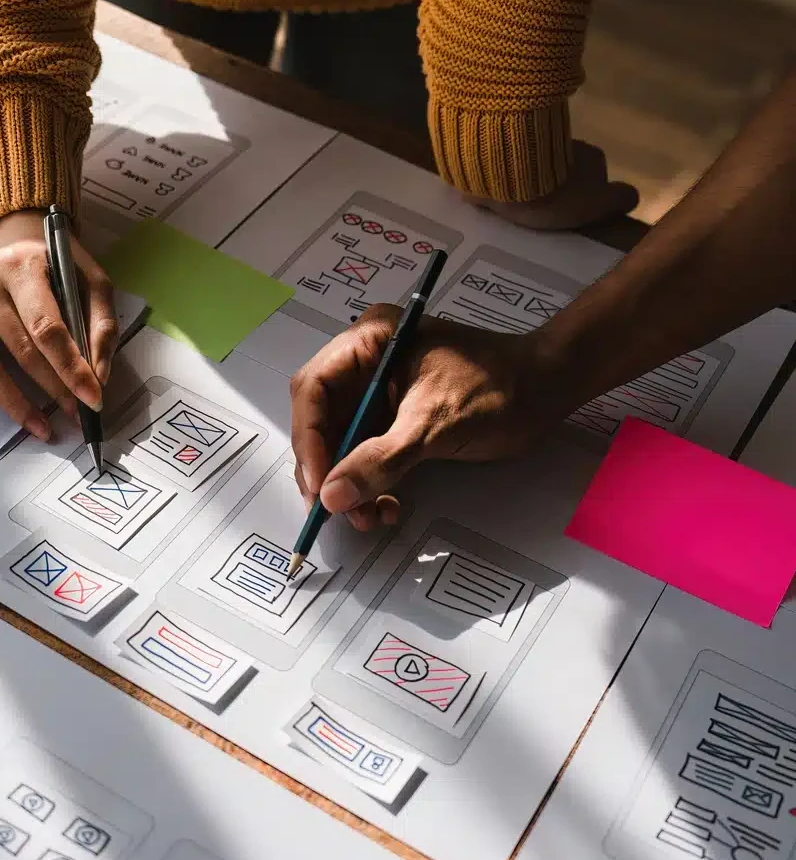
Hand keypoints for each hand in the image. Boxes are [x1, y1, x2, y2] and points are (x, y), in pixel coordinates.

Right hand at [0, 210, 117, 436]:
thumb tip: (99, 375)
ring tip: (42, 428)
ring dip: (14, 402)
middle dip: (52, 388)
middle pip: (19, 350)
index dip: (70, 367)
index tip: (93, 399)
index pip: (46, 328)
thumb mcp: (90, 278)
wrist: (15, 236)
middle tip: (76, 414)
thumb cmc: (57, 262)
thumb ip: (101, 322)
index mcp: (22, 267)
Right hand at [290, 306, 569, 529]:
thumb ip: (380, 460)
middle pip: (322, 419)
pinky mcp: (395, 418)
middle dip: (327, 470)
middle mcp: (366, 362)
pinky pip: (367, 453)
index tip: (319, 486)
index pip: (314, 389)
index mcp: (369, 341)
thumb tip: (332, 497)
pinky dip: (370, 483)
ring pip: (342, 444)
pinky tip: (384, 506)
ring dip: (348, 484)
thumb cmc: (498, 389)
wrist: (550, 388)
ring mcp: (379, 392)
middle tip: (333, 512)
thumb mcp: (434, 425)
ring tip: (366, 517)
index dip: (309, 440)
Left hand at [468, 140, 638, 230]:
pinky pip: (518, 167)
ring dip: (536, 183)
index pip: (598, 179)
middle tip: (545, 212)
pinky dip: (516, 179)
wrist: (511, 174)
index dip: (587, 198)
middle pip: (569, 173)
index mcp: (595, 157)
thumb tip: (630, 196)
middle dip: (560, 189)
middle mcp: (572, 144)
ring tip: (522, 205)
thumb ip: (621, 199)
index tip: (571, 214)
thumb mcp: (600, 202)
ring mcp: (542, 143)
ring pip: (544, 168)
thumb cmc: (559, 194)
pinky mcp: (513, 148)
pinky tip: (506, 195)